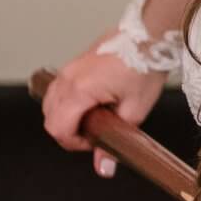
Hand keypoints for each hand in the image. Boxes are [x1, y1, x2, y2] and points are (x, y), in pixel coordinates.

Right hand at [39, 50, 165, 177]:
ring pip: (51, 102)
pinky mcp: (75, 62)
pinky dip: (68, 101)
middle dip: (68, 132)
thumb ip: (115, 140)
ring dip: (66, 116)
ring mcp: (69, 68)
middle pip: (50, 117)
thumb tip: (104, 166)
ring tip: (94, 118)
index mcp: (79, 90)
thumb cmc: (145, 66)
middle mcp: (68, 78)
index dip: (74, 143)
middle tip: (95, 134)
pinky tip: (92, 103)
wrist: (151, 34)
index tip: (94, 144)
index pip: (58, 129)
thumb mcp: (134, 110)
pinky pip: (60, 88)